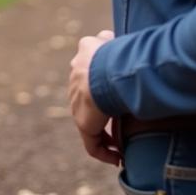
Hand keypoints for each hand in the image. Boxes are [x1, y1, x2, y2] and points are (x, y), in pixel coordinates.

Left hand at [68, 30, 118, 165]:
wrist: (104, 71)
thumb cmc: (112, 55)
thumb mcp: (108, 41)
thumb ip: (106, 38)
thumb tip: (108, 36)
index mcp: (80, 62)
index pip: (85, 74)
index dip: (98, 86)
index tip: (112, 95)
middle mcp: (75, 83)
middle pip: (86, 101)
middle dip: (100, 113)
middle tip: (118, 122)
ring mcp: (77, 104)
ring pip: (89, 123)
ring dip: (104, 136)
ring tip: (120, 146)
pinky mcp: (82, 123)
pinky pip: (92, 144)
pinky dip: (104, 152)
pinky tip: (118, 158)